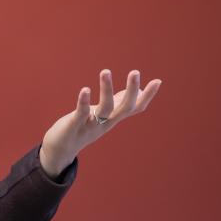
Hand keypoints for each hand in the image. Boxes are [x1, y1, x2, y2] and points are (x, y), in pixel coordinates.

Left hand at [39, 69, 162, 178]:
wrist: (62, 149)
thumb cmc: (83, 126)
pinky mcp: (74, 125)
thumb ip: (118, 103)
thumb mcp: (103, 114)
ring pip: (104, 108)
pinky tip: (85, 89)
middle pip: (124, 108)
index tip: (158, 81)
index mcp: (113, 118)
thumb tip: (137, 90)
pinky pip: (81, 113)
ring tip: (106, 71)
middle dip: (131, 91)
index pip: (135, 108)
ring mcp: (91, 125)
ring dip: (106, 90)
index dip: (147, 96)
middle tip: (135, 72)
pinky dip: (84, 102)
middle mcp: (106, 122)